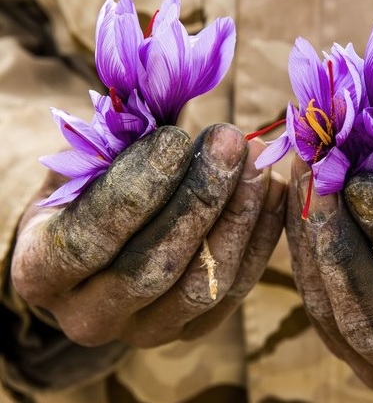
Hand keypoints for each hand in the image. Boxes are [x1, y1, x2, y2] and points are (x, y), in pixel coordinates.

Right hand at [11, 124, 285, 347]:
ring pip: (202, 286)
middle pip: (153, 267)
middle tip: (230, 141)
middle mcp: (88, 317)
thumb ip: (119, 144)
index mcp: (42, 273)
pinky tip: (272, 191)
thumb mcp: (85, 165)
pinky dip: (260, 239)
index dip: (139, 186)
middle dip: (199, 198)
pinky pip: (237, 290)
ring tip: (256, 162)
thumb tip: (174, 97)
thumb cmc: (88, 193)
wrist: (100, 248)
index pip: (92, 237)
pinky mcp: (191, 330)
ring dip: (237, 217)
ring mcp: (144, 332)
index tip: (176, 139)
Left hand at [287, 158, 372, 402]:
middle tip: (320, 180)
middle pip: (372, 320)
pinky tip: (298, 199)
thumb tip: (359, 183)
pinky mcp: (343, 351)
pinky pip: (312, 300)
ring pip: (329, 312)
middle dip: (340, 242)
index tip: (362, 183)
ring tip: (304, 176)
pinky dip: (302, 247)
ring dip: (309, 238)